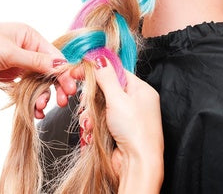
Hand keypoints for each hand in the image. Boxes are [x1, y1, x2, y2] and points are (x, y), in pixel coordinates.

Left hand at [0, 23, 76, 117]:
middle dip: (55, 86)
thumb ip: (36, 61)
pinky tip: (35, 109)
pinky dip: (31, 100)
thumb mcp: (10, 52)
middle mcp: (27, 50)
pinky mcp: (9, 78)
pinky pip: (25, 90)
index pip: (53, 56)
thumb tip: (61, 66)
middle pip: (48, 70)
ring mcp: (18, 65)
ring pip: (38, 82)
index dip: (64, 72)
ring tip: (41, 108)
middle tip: (61, 101)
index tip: (71, 88)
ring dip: (42, 96)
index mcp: (30, 37)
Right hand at [76, 57, 163, 192]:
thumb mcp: (119, 99)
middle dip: (93, 97)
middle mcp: (135, 102)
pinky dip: (92, 125)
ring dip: (91, 114)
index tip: (81, 70)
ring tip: (90, 122)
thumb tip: (99, 58)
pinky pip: (100, 121)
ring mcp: (126, 118)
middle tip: (85, 101)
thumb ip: (107, 77)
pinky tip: (91, 131)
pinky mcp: (117, 131)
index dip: (99, 70)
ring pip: (100, 107)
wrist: (137, 164)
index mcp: (141, 90)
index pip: (118, 72)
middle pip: (106, 90)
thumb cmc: (135, 130)